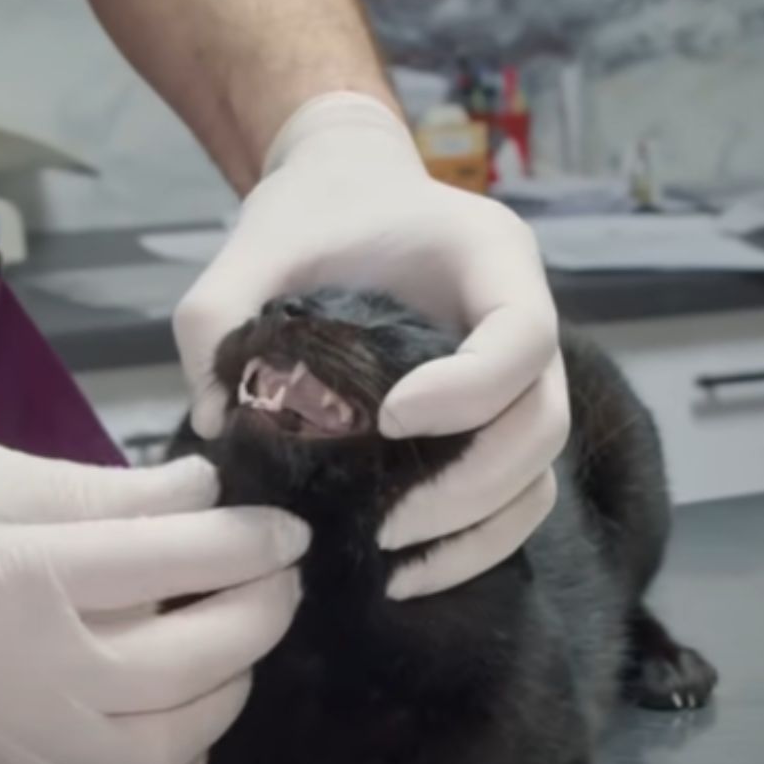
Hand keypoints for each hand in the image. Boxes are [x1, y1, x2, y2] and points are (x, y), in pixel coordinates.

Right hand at [0, 443, 307, 763]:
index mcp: (15, 578)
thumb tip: (205, 494)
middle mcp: (30, 676)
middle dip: (260, 612)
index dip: (247, 540)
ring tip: (235, 641)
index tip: (286, 529)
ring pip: (173, 744)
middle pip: (190, 660)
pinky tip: (186, 720)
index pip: (169, 559)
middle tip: (279, 577)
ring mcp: (24, 750)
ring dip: (230, 688)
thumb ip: (98, 489)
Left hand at [174, 92, 567, 599]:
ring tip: (390, 559)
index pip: (523, 334)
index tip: (389, 421)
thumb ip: (218, 319)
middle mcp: (526, 314)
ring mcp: (522, 374)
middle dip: (471, 486)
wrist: (341, 194)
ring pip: (540, 471)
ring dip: (477, 530)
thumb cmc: (309, 214)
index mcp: (491, 256)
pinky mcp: (496, 420)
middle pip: (546, 419)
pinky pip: (516, 495)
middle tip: (385, 524)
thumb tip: (218, 426)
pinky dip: (474, 542)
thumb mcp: (250, 248)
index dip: (468, 392)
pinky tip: (408, 570)